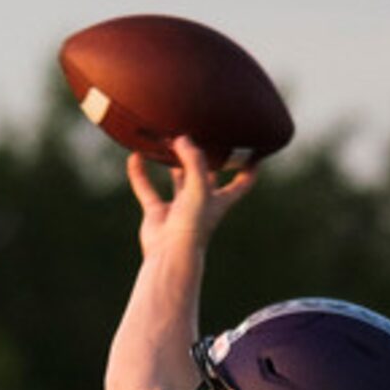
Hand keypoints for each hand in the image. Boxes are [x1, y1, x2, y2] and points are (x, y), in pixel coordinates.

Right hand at [132, 136, 253, 265]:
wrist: (169, 254)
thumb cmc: (192, 224)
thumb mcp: (200, 186)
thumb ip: (194, 160)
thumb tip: (181, 139)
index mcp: (220, 199)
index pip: (242, 181)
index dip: (249, 166)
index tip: (254, 148)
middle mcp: (202, 202)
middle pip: (208, 175)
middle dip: (206, 158)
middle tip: (203, 135)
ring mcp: (178, 208)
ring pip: (178, 180)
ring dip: (174, 163)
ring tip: (169, 140)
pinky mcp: (157, 213)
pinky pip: (147, 189)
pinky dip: (140, 174)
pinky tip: (136, 156)